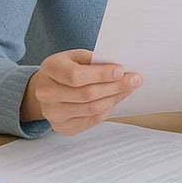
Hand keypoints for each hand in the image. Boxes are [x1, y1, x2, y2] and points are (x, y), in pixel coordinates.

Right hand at [21, 49, 141, 135]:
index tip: (121, 70)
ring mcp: (52, 113)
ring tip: (129, 88)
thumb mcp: (76, 56)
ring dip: (115, 98)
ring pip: (92, 109)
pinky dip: (108, 109)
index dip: (100, 74)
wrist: (47, 87)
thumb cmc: (66, 68)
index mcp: (50, 69)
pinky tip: (116, 98)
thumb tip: (120, 69)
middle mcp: (46, 93)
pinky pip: (92, 120)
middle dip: (115, 87)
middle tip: (134, 79)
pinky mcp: (62, 127)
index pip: (75, 76)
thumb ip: (95, 59)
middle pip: (86, 94)